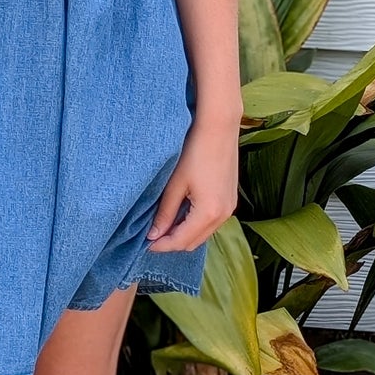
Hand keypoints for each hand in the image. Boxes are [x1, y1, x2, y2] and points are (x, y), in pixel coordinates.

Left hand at [145, 111, 238, 253]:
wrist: (219, 129)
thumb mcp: (175, 184)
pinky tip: (181, 213)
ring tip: (164, 224)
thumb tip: (153, 235)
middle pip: (193, 243)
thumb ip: (165, 212)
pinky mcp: (230, 201)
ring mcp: (229, 209)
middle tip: (152, 235)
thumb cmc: (195, 151)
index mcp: (208, 213)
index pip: (180, 241)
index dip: (161, 245)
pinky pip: (211, 223)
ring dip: (184, 234)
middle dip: (172, 242)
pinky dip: (195, 225)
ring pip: (203, 235)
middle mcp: (223, 215)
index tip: (144, 243)